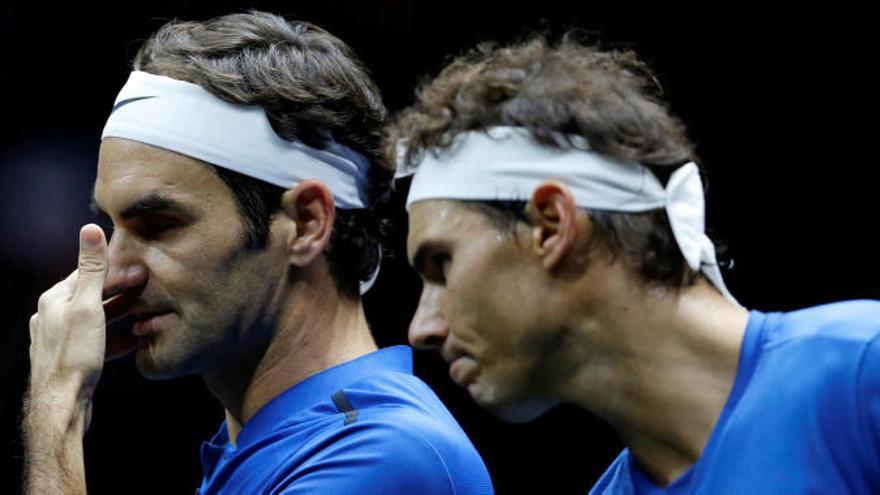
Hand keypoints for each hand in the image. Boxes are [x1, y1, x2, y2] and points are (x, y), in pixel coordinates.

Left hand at [28, 224, 131, 405]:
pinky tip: (134, 340)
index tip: (142, 268)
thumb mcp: (87, 306)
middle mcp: (53, 316)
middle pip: (93, 295)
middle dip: (120, 291)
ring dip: (120, 314)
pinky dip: (115, 337)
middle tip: (148, 287)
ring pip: (96, 319)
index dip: (117, 269)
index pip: (89, 273)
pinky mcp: (70, 358)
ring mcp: (60, 338)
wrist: (63, 405)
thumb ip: (92, 269)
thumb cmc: (75, 356)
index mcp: (54, 299)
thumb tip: (90, 230)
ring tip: (144, 311)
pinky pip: (96, 341)